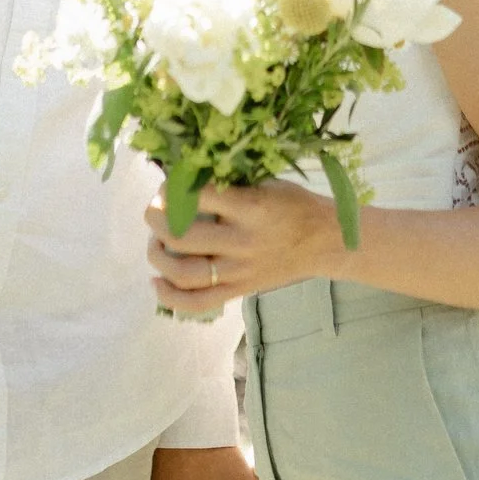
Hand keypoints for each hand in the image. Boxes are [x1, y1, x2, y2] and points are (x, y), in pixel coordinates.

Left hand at [144, 181, 343, 311]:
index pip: (199, 196)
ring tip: (155, 241)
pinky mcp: (239, 291)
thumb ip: (228, 183)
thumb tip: (183, 177)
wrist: (325, 242)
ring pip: (184, 272)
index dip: (173, 188)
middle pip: (182, 236)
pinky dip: (170, 296)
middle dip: (156, 219)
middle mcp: (243, 242)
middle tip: (153, 209)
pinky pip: (198, 302)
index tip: (167, 183)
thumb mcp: (265, 183)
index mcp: (251, 208)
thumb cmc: (293, 205)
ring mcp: (239, 271)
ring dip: (157, 255)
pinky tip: (157, 280)